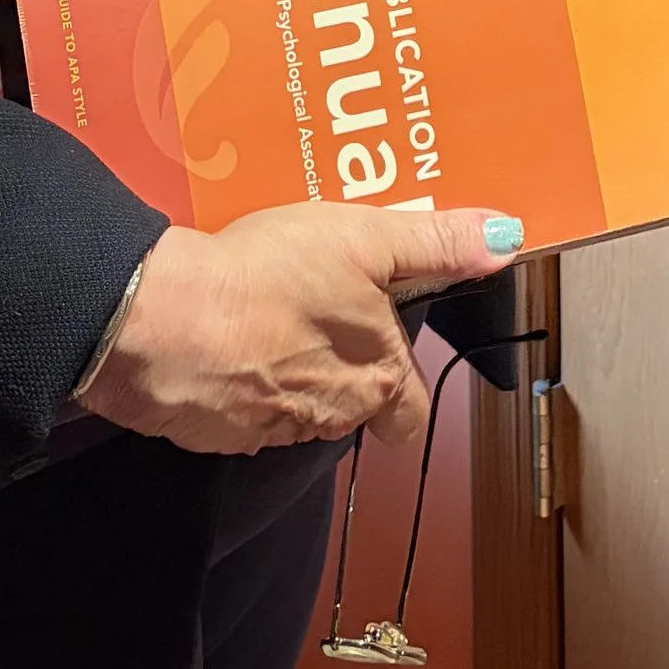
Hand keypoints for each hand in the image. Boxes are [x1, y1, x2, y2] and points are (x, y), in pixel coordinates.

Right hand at [75, 202, 522, 454]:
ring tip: (269, 310)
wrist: (163, 323)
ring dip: (290, 370)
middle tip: (323, 315)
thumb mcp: (363, 239)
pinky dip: (239, 376)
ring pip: (298, 408)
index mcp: (375, 379)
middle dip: (346, 371)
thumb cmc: (270, 278)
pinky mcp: (214, 428)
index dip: (404, 380)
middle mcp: (330, 417)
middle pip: (355, 409)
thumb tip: (505, 240)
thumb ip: (433, 244)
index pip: (410, 412)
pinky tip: (224, 333)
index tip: (389, 347)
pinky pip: (240, 407)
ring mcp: (268, 429)